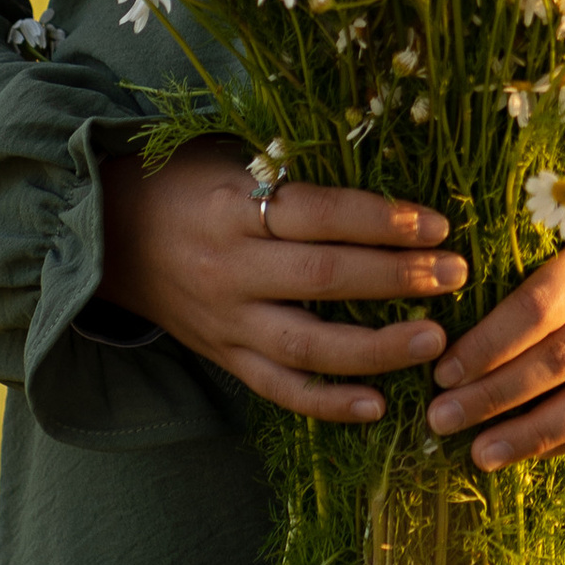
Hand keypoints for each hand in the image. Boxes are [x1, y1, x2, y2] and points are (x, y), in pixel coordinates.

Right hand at [97, 143, 466, 420]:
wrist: (107, 234)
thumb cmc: (188, 182)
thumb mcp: (233, 158)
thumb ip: (296, 173)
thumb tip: (391, 167)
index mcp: (232, 207)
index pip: (320, 213)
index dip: (383, 220)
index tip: (438, 225)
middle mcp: (228, 268)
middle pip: (324, 278)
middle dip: (398, 278)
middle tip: (457, 275)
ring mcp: (224, 321)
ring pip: (308, 346)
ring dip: (378, 348)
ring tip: (436, 341)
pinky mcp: (222, 357)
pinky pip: (279, 389)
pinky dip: (329, 404)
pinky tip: (379, 405)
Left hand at [425, 166, 564, 468]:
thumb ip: (557, 271)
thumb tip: (470, 331)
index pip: (542, 303)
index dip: (488, 343)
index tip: (443, 371)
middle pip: (562, 357)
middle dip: (495, 395)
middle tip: (442, 421)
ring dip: (532, 432)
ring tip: (481, 452)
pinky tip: (538, 449)